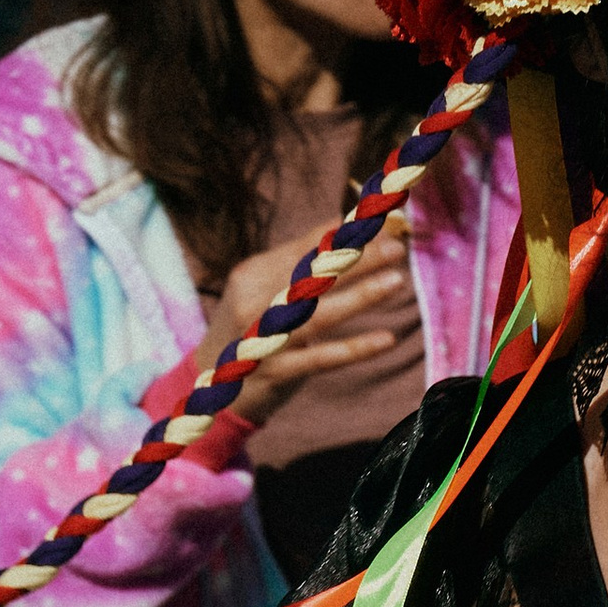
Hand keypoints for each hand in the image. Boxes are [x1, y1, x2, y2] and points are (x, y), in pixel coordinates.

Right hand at [201, 211, 415, 428]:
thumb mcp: (268, 292)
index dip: (345, 232)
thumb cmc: (254, 329)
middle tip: (397, 245)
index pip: (305, 247)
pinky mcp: (276, 372)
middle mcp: (255, 301)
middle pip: (313, 274)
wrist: (210, 387)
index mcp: (254, 274)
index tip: (382, 219)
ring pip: (319, 313)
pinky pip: (322, 358)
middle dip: (358, 257)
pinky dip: (356, 348)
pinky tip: (388, 339)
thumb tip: (352, 227)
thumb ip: (306, 264)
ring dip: (360, 296)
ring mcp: (264, 338)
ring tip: (397, 280)